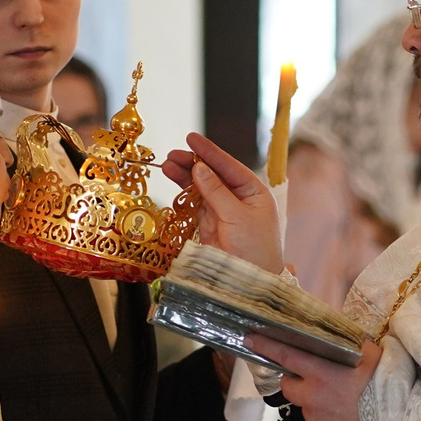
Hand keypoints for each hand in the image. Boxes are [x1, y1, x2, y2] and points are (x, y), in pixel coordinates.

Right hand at [160, 133, 283, 272]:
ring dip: (184, 177)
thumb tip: (199, 168)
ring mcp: (223, 210)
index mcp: (254, 192)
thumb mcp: (237, 217)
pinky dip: (183, 193)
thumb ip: (216, 192)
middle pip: (213, 174)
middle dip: (192, 163)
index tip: (191, 138)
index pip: (229, 166)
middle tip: (172, 155)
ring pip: (201, 187)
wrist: (249, 282)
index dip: (210, 152)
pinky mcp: (210, 223)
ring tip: (167, 166)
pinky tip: (173, 183)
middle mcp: (239, 198)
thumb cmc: (254, 249)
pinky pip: (195, 203)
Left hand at [249, 335, 379, 420]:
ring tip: (342, 400)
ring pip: (304, 405)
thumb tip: (344, 338)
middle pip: (288, 385)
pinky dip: (325, 418)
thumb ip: (353, 345)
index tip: (249, 338)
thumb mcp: (374, 356)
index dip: (266, 345)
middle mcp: (312, 398)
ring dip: (314, 400)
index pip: (285, 355)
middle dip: (295, 379)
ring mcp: (316, 420)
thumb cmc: (390, 388)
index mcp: (322, 373)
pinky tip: (346, 417)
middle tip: (315, 376)